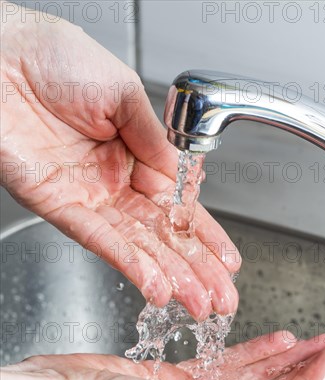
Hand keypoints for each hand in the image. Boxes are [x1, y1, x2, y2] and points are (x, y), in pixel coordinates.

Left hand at [0, 2, 239, 319]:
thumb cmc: (55, 58)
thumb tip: (183, 180)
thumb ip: (156, 141)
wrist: (1, 57)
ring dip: (170, 276)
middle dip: (196, 268)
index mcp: (134, 153)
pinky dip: (131, 264)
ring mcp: (89, 198)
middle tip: (222, 299)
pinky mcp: (60, 207)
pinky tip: (156, 286)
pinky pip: (100, 240)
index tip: (227, 261)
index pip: (177, 204)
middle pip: (162, 235)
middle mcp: (113, 181)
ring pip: (137, 246)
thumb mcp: (124, 93)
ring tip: (198, 303)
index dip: (204, 235)